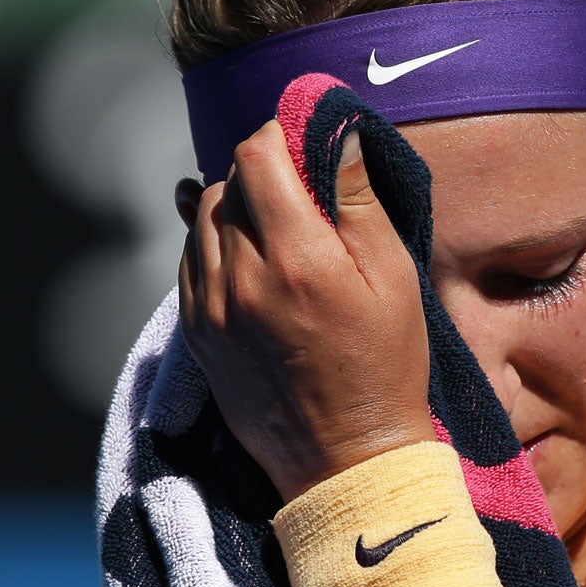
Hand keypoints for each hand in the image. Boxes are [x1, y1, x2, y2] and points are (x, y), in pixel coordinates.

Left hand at [176, 121, 432, 501]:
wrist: (346, 460)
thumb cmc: (385, 365)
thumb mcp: (394, 276)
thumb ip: (358, 197)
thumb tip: (337, 126)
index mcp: (295, 259)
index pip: (256, 156)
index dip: (280, 137)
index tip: (307, 148)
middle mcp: (241, 280)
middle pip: (226, 184)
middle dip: (262, 175)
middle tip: (303, 195)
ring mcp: (210, 310)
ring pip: (202, 220)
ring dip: (235, 208)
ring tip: (280, 231)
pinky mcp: (196, 335)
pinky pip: (191, 262)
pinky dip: (216, 246)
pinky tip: (251, 259)